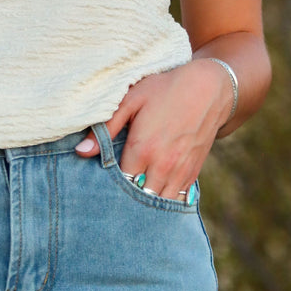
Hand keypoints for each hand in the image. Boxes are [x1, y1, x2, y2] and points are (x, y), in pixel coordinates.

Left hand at [73, 60, 234, 198]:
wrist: (209, 88)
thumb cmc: (164, 89)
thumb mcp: (131, 100)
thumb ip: (106, 128)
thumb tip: (81, 152)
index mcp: (143, 149)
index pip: (119, 183)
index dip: (109, 184)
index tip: (101, 181)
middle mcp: (163, 165)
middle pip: (138, 197)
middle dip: (126, 198)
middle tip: (113, 194)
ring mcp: (180, 171)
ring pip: (158, 202)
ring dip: (145, 201)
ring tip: (132, 196)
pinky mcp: (193, 172)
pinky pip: (176, 198)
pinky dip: (163, 198)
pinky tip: (152, 193)